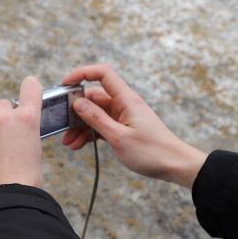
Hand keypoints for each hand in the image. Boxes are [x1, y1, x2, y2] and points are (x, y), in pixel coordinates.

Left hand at [0, 76, 43, 198]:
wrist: (3, 200)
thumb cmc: (26, 180)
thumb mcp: (35, 151)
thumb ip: (26, 133)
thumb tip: (19, 132)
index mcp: (28, 119)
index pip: (30, 86)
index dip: (30, 89)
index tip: (29, 95)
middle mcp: (4, 118)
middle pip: (3, 104)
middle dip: (6, 116)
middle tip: (10, 138)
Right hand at [60, 64, 206, 189]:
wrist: (175, 166)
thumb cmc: (152, 152)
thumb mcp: (119, 137)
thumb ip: (97, 119)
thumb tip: (78, 103)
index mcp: (126, 99)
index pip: (103, 74)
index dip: (83, 73)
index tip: (66, 83)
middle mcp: (124, 104)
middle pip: (94, 97)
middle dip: (76, 110)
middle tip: (62, 124)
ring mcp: (124, 116)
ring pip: (96, 114)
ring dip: (81, 126)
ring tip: (68, 142)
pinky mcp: (124, 128)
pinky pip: (102, 125)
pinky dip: (90, 134)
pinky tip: (79, 145)